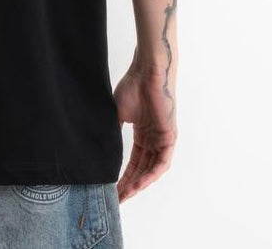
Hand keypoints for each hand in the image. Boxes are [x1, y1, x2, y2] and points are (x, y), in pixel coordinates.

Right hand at [113, 59, 177, 202]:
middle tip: (117, 198)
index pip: (133, 162)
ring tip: (126, 194)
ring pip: (151, 169)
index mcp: (142, 134)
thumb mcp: (117, 114)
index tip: (112, 189)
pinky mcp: (170, 137)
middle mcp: (154, 139)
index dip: (123, 176)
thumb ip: (114, 133)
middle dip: (130, 185)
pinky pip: (161, 162)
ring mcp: (163, 139)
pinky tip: (140, 183)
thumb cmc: (132, 87)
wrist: (146, 72)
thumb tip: (102, 151)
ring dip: (139, 183)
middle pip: (142, 169)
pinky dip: (151, 174)